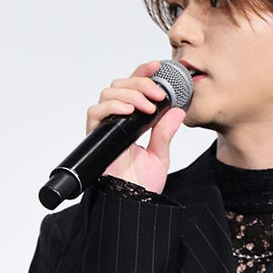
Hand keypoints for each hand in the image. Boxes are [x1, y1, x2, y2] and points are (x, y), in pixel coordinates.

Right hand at [90, 61, 186, 192]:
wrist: (130, 206)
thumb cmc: (141, 188)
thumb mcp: (160, 155)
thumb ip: (165, 132)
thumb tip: (177, 110)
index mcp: (130, 124)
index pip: (133, 89)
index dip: (143, 73)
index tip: (158, 65)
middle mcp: (114, 123)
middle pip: (119, 85)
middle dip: (141, 83)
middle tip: (159, 95)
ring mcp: (104, 129)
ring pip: (108, 93)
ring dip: (130, 93)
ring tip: (147, 105)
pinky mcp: (94, 137)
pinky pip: (96, 112)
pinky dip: (113, 106)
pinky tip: (130, 110)